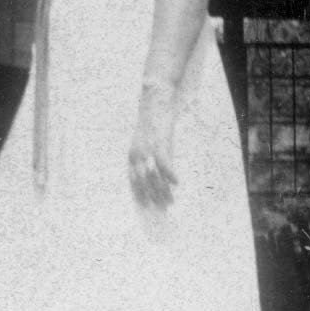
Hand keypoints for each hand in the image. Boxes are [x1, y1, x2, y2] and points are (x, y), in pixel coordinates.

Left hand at [129, 86, 177, 208]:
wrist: (155, 103)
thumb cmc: (155, 124)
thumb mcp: (153, 144)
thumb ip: (156, 160)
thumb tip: (165, 179)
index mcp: (132, 156)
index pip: (133, 181)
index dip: (140, 194)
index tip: (146, 206)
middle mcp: (136, 155)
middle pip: (143, 182)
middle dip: (153, 197)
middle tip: (162, 208)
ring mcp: (147, 150)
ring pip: (153, 176)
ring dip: (163, 191)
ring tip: (170, 201)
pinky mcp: (158, 143)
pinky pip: (164, 164)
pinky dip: (170, 175)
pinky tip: (177, 184)